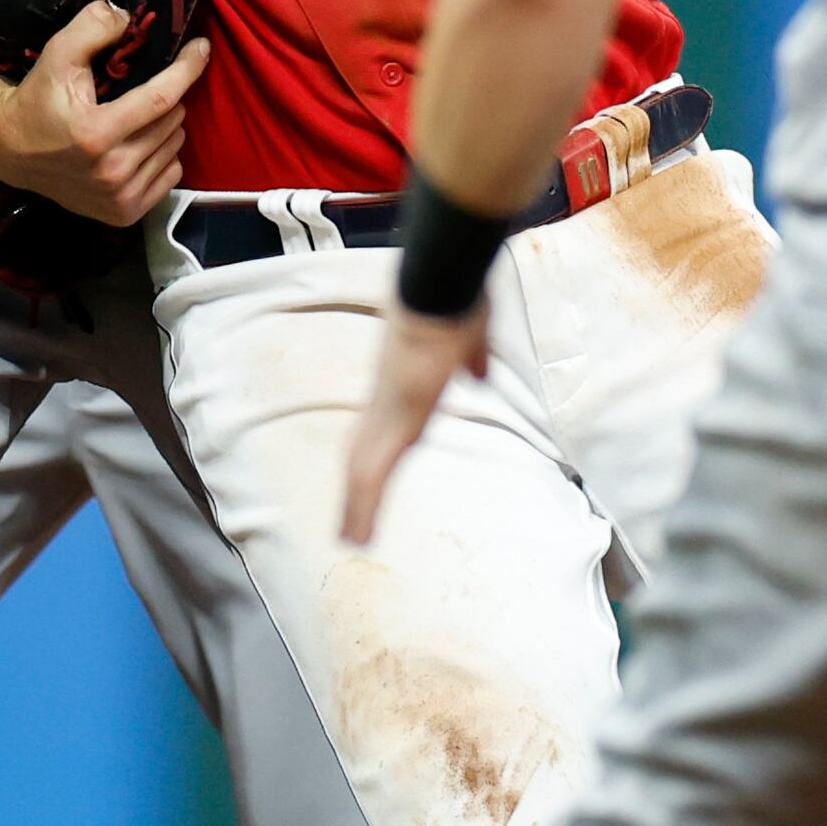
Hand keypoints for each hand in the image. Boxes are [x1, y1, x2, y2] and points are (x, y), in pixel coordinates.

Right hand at [0, 1, 208, 225]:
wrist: (9, 150)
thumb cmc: (37, 98)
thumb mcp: (57, 54)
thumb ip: (92, 27)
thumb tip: (129, 16)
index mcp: (95, 134)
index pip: (161, 98)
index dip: (187, 69)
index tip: (202, 47)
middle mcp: (111, 171)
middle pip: (172, 121)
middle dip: (166, 98)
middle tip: (140, 91)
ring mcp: (119, 197)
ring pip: (175, 147)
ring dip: (165, 126)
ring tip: (135, 119)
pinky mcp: (124, 213)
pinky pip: (171, 175)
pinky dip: (162, 155)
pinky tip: (136, 146)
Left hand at [340, 302, 489, 548]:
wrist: (439, 285)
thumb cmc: (456, 301)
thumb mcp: (470, 338)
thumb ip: (471, 360)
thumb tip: (476, 374)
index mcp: (402, 382)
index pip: (383, 428)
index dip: (377, 453)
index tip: (373, 476)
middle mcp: (386, 399)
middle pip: (363, 453)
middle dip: (357, 490)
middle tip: (350, 524)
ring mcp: (385, 411)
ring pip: (362, 471)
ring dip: (357, 507)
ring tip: (352, 540)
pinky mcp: (394, 423)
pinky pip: (371, 476)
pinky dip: (362, 508)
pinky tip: (356, 535)